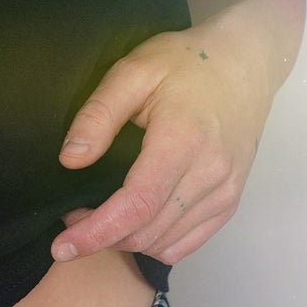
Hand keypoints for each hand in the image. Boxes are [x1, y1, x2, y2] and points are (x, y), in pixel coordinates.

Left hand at [52, 22, 274, 265]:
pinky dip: (156, 243)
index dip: (96, 232)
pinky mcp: (232, 199)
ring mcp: (226, 191)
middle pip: (148, 231)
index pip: (136, 205)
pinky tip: (135, 225)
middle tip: (74, 215)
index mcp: (182, 141)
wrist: (244, 60)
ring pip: (167, 243)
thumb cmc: (184, 62)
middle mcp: (210, 174)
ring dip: (126, 242)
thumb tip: (70, 160)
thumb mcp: (133, 71)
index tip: (62, 246)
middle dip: (102, 236)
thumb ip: (99, 115)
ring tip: (101, 217)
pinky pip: (190, 243)